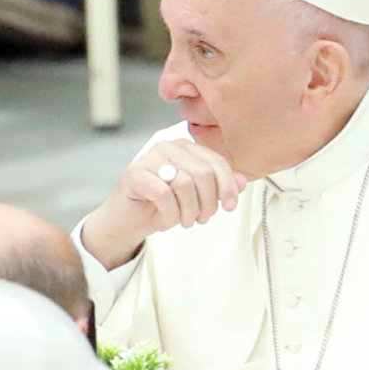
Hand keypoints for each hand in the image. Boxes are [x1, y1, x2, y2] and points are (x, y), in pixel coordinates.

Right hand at [79, 132, 246, 267]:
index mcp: (185, 147)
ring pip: (185, 184)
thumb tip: (242, 182)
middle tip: (202, 219)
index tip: (230, 206)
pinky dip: (170, 214)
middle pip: (203, 174)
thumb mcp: (196, 197)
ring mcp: (149, 158)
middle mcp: (167, 147)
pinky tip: (167, 220)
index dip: (228, 186)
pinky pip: (164, 194)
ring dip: (189, 211)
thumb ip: (218, 186)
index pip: (217, 162)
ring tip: (184, 220)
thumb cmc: (161, 206)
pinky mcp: (134, 174)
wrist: (126, 221)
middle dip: (208, 203)